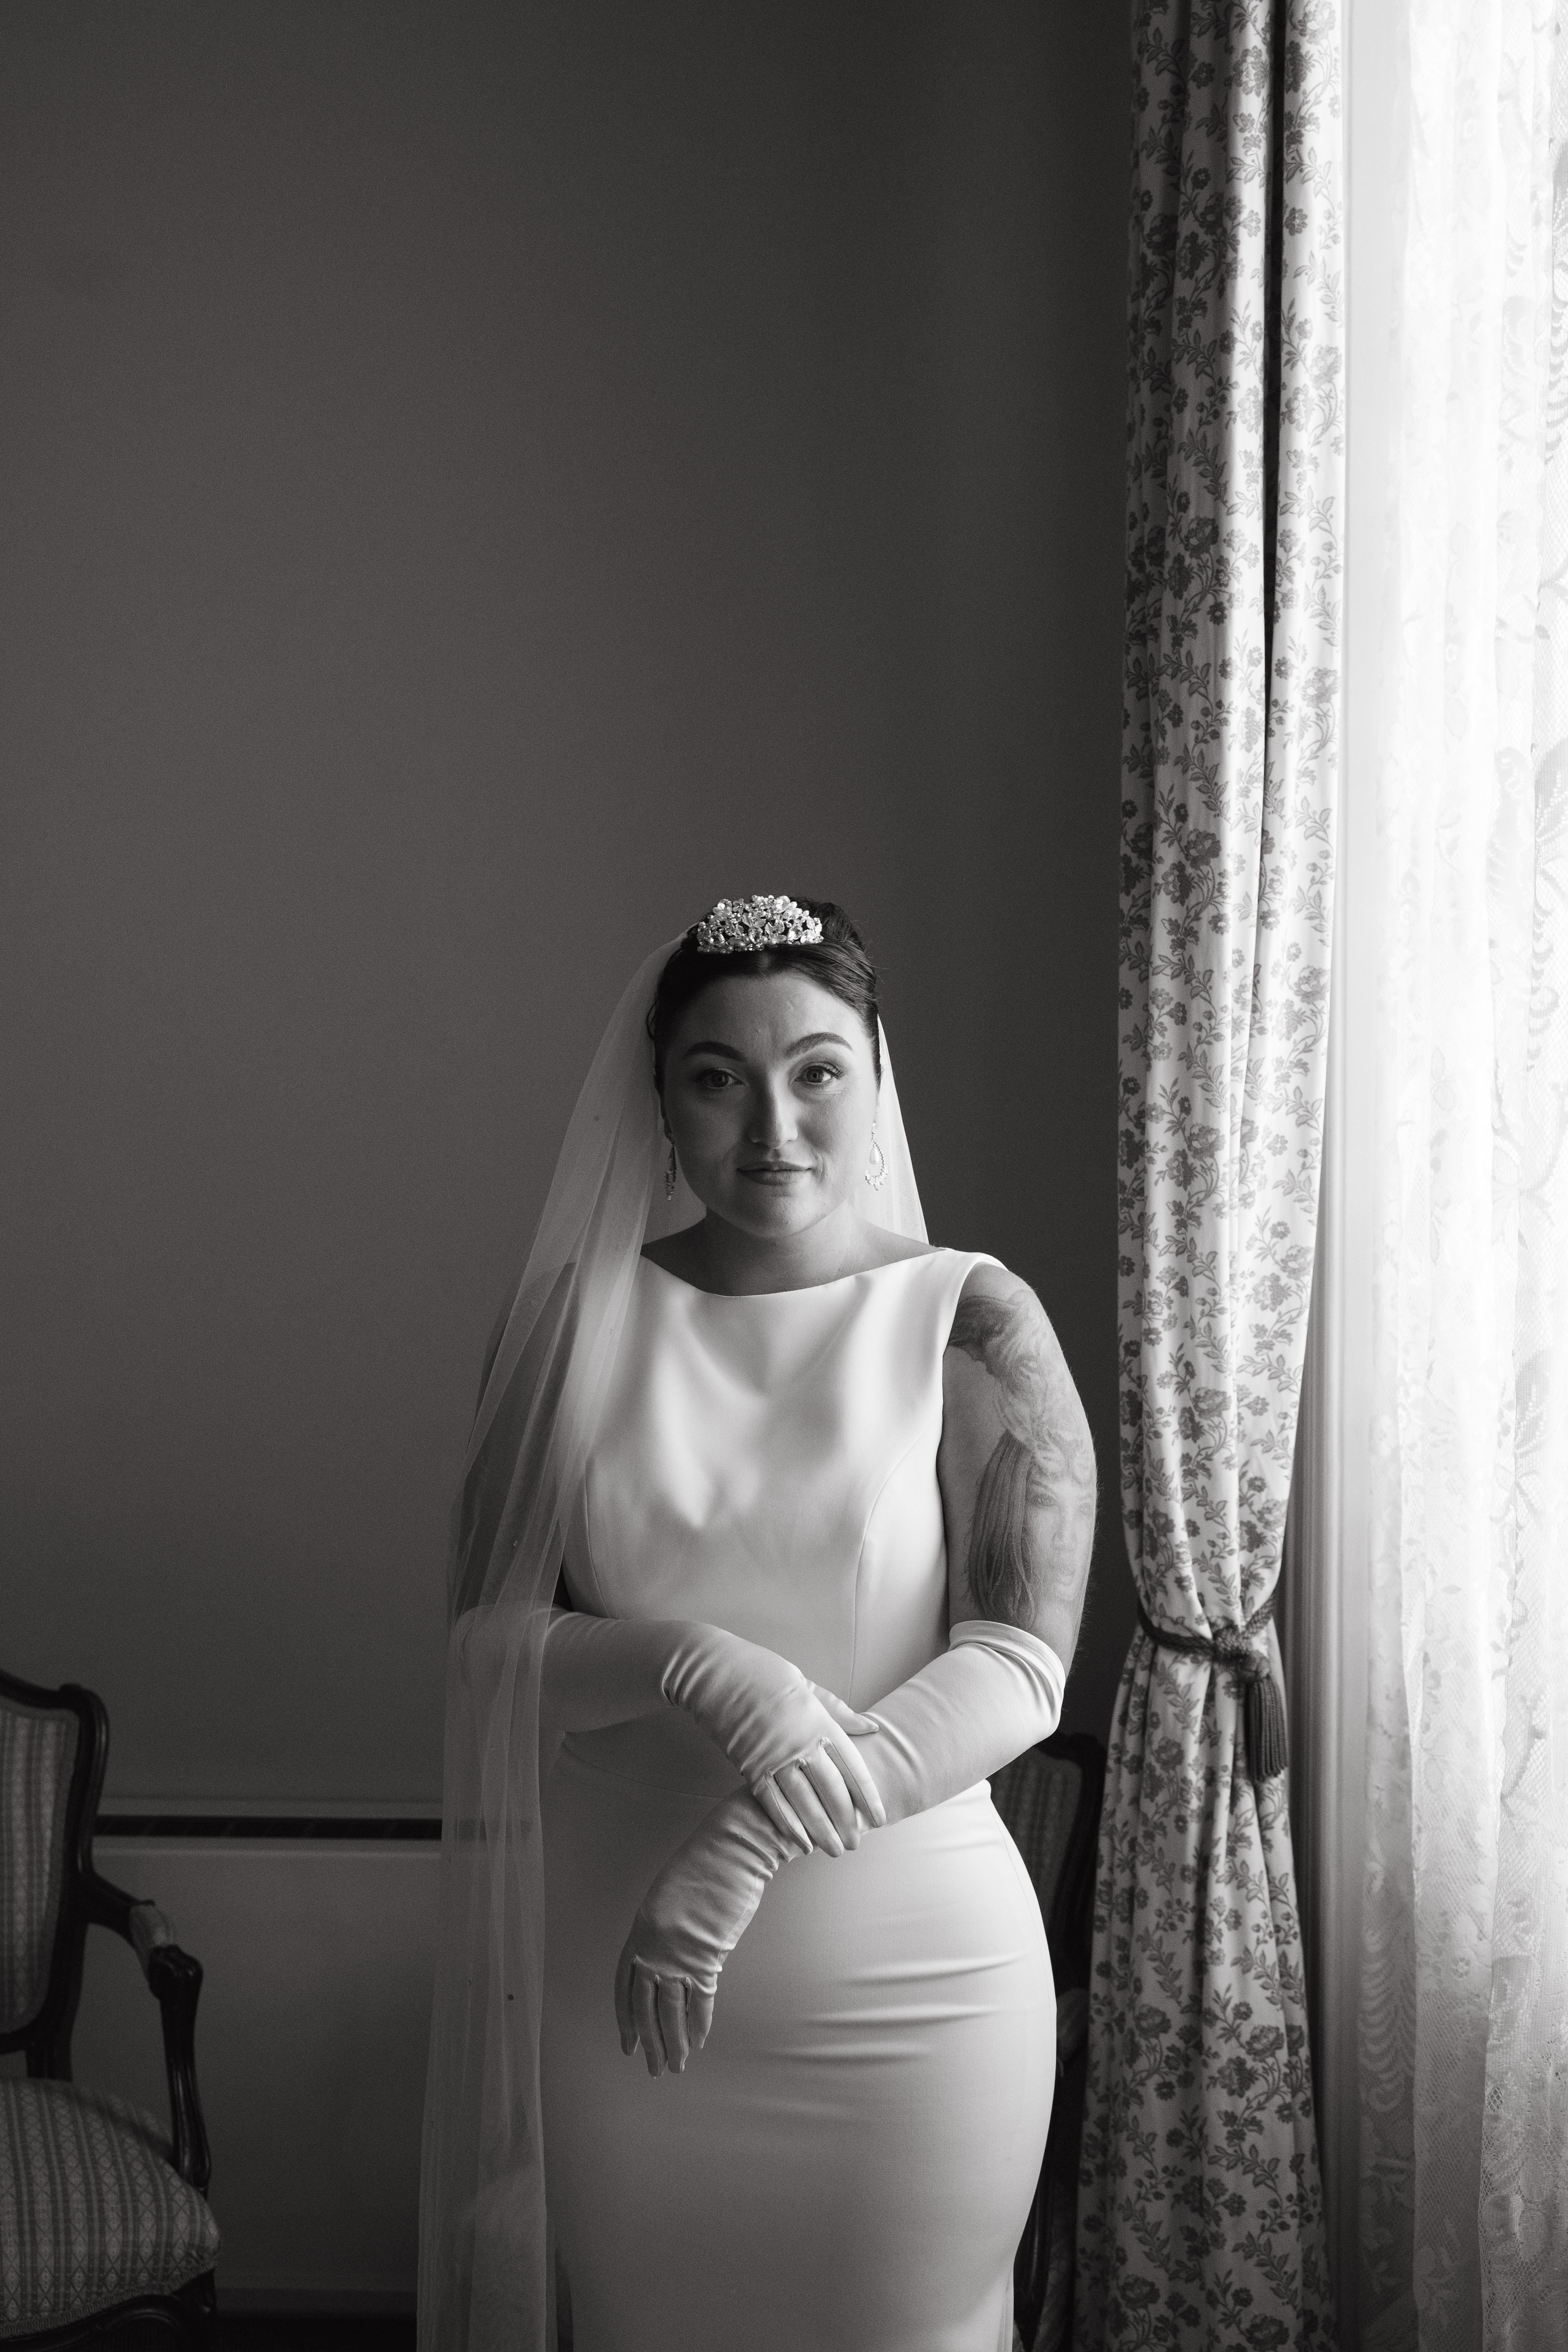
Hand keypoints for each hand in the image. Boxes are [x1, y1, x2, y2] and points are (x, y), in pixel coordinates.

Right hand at [540, 1610, 885, 1856]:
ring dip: (821, 1830)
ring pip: (803, 1803)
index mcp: (819, 1721)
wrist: (715, 1673)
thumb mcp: (807, 1685)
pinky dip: (788, 1825)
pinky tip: (801, 1843)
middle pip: (831, 1791)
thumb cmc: (763, 1673)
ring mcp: (774, 1758)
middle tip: (857, 1844)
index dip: (868, 1795)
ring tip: (835, 1851)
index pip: (852, 1766)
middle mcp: (800, 1743)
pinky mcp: (750, 1768)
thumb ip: (839, 1711)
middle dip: (846, 1821)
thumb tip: (872, 1727)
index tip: (879, 1817)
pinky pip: (773, 1803)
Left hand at [614, 1791, 795, 2076]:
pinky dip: (699, 2023)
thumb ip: (663, 1928)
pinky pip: (700, 2000)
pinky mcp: (708, 1957)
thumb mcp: (668, 1897)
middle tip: (652, 2067)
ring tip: (675, 2067)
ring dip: (673, 2042)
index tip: (628, 2044)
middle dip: (648, 2041)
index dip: (625, 2019)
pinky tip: (697, 2042)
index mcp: (640, 1932)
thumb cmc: (702, 1865)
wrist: (729, 1850)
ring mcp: (679, 1955)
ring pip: (670, 2010)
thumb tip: (666, 1951)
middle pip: (645, 2007)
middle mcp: (653, 1949)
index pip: (624, 1988)